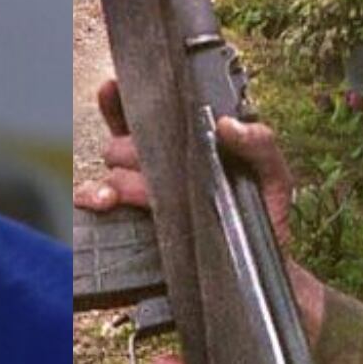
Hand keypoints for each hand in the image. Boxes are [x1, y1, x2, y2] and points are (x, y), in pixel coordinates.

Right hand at [74, 80, 298, 249]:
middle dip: (129, 151)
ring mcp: (140, 198)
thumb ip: (260, 143)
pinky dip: (90, 198)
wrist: (257, 274)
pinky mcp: (129, 228)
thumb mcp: (272, 175)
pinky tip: (101, 203)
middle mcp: (157, 168)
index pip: (145, 115)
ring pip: (107, 174)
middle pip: (122, 145)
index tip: (113, 88)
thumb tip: (226, 124)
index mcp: (184, 148)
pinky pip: (94, 205)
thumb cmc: (264, 219)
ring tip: (119, 194)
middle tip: (150, 168)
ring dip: (111, 179)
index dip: (123, 100)